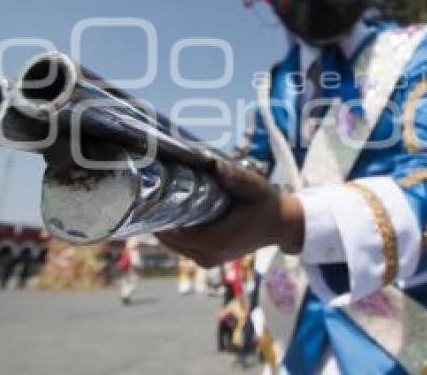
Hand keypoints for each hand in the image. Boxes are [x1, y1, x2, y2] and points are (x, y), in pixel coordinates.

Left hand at [156, 160, 303, 266]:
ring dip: (164, 227)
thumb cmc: (266, 204)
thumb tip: (214, 165)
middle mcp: (208, 255)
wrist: (279, 226)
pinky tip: (170, 215)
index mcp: (216, 240)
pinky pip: (182, 248)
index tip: (146, 197)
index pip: (173, 232)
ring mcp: (207, 260)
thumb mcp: (254, 187)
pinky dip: (174, 234)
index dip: (157, 216)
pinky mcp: (208, 260)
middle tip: (147, 194)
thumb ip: (235, 177)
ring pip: (173, 245)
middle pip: (168, 240)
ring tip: (155, 202)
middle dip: (156, 219)